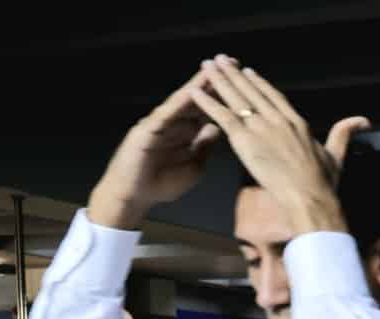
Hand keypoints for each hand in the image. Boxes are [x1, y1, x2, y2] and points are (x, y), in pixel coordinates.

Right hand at [89, 68, 225, 228]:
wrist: (134, 196)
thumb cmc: (162, 183)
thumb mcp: (194, 165)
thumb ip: (205, 146)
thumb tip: (219, 128)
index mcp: (188, 131)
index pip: (211, 108)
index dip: (227, 94)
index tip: (245, 81)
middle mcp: (175, 122)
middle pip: (199, 98)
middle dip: (215, 81)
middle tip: (231, 62)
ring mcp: (160, 124)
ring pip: (182, 102)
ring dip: (196, 86)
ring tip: (211, 70)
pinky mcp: (146, 130)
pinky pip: (165, 116)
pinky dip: (177, 105)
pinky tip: (188, 94)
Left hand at [189, 56, 369, 234]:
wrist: (310, 198)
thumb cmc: (323, 184)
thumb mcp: (336, 155)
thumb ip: (343, 134)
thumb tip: (363, 120)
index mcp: (297, 122)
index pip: (274, 97)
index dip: (260, 83)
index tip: (248, 72)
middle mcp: (277, 119)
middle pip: (252, 91)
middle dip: (235, 74)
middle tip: (220, 59)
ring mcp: (261, 127)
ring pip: (235, 98)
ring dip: (219, 80)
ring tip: (207, 65)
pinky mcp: (246, 140)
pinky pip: (223, 116)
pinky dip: (208, 102)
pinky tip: (196, 90)